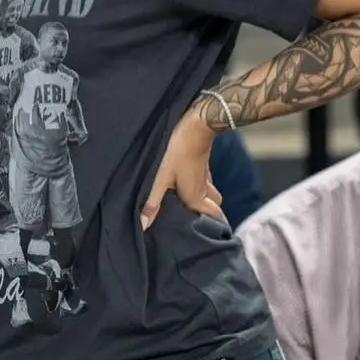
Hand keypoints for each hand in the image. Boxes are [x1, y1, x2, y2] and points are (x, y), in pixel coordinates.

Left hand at [142, 109, 221, 228]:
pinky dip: (200, 185)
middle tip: (194, 220)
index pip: (214, 217)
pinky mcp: (202, 163)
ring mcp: (205, 175)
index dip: (212, 226)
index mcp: (196, 197)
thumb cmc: (177, 152)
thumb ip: (152, 202)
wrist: (195, 124)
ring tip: (188, 203)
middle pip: (214, 207)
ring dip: (204, 199)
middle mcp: (204, 188)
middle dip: (208, 215)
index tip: (204, 235)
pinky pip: (205, 180)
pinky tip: (185, 182)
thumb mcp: (160, 178)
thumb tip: (144, 225)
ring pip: (211, 193)